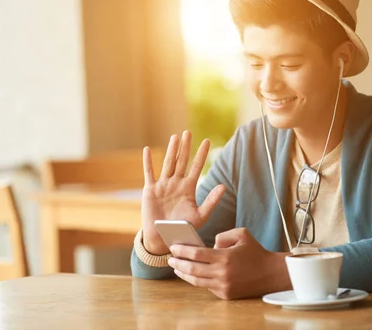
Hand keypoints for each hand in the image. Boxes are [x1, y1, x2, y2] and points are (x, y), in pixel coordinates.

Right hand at [141, 130, 225, 254]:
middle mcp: (176, 183)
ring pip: (168, 164)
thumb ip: (211, 201)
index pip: (196, 167)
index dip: (201, 154)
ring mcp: (163, 185)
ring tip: (175, 137)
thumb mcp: (200, 215)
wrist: (163, 238)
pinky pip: (149, 173)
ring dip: (171, 150)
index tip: (207, 141)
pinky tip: (148, 150)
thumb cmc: (183, 228)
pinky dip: (148, 162)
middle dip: (185, 147)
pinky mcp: (150, 190)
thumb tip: (223, 186)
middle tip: (188, 132)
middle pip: (181, 161)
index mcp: (188, 188)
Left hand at [168, 228, 291, 299]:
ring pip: (197, 281)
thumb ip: (222, 235)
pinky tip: (191, 275)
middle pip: (192, 269)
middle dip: (178, 263)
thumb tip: (209, 244)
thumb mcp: (241, 234)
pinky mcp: (226, 294)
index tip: (173, 247)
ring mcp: (223, 286)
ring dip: (184, 274)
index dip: (183, 250)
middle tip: (170, 259)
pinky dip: (198, 280)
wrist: (271, 273)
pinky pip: (207, 286)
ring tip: (176, 268)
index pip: (197, 254)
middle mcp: (222, 273)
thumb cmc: (255, 251)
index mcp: (224, 257)